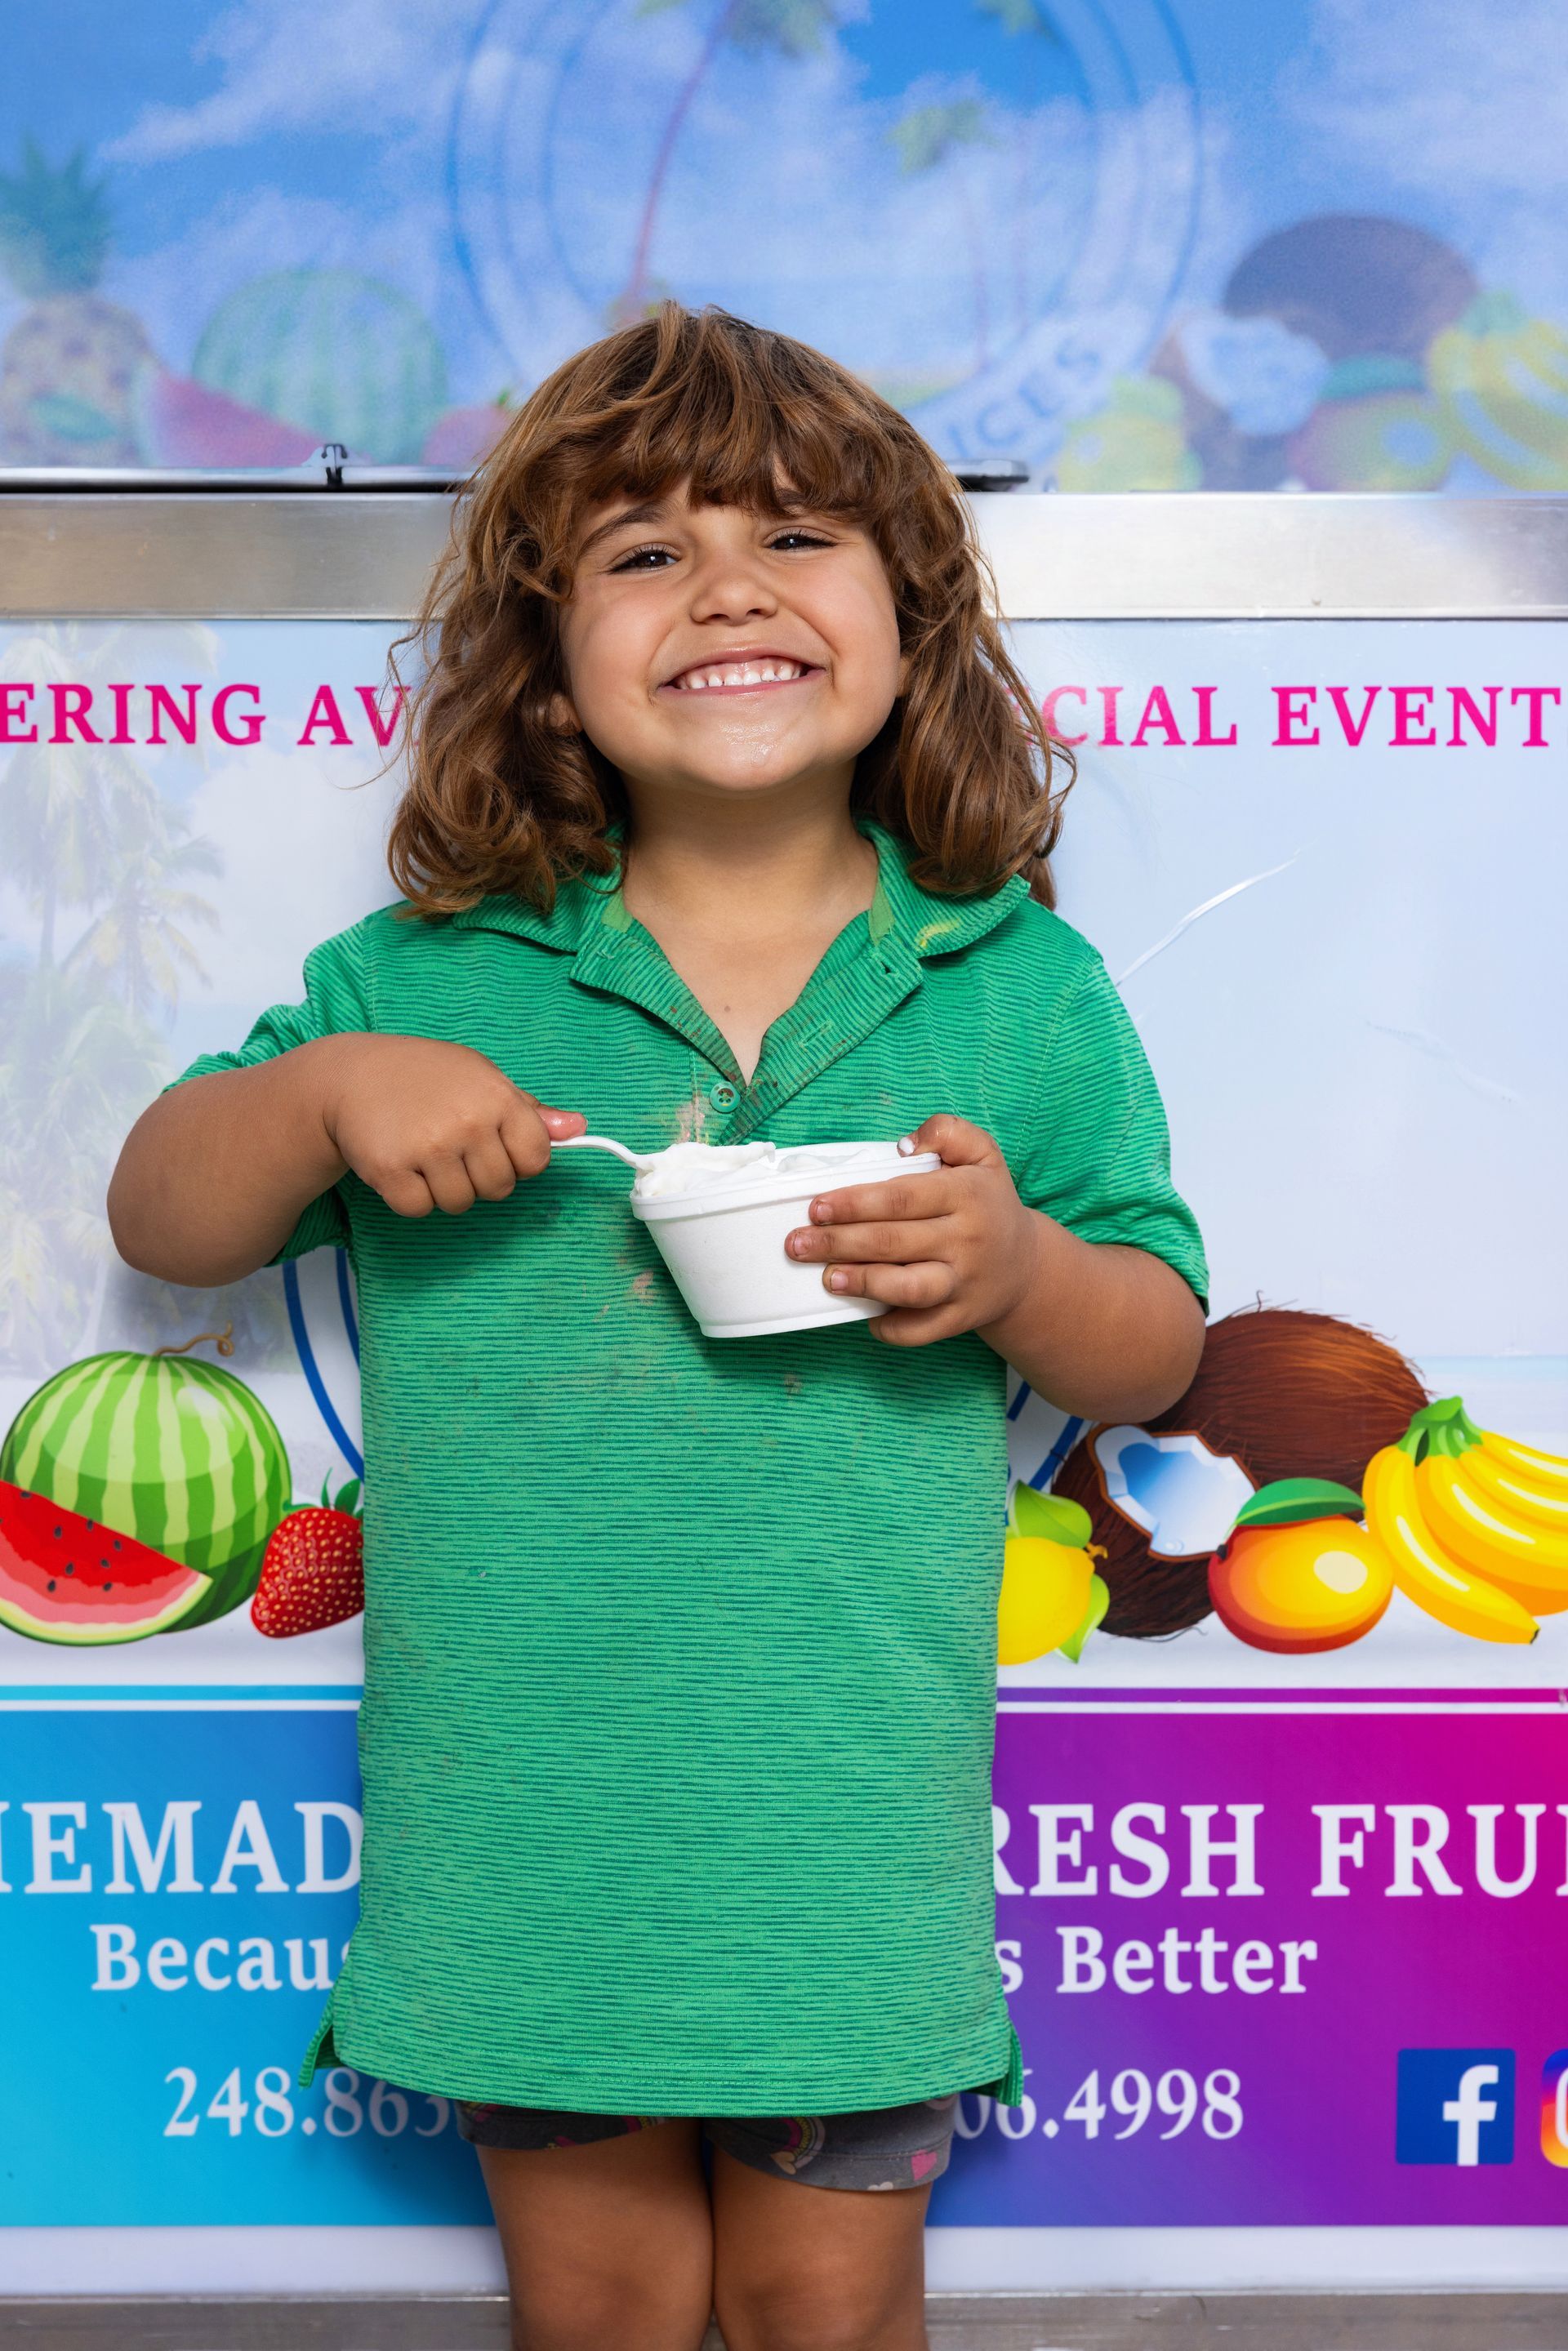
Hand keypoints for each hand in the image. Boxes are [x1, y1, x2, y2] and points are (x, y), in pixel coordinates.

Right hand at [318, 1034, 584, 1216]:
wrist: (349, 1076)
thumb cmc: (424, 1077)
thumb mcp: (480, 1078)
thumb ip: (529, 1110)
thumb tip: (577, 1128)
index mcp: (497, 1097)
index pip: (536, 1159)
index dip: (518, 1161)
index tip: (496, 1147)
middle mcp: (467, 1122)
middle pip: (498, 1188)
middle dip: (479, 1178)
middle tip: (452, 1148)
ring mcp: (428, 1147)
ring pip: (460, 1204)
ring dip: (444, 1189)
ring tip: (425, 1154)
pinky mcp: (391, 1169)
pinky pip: (419, 1209)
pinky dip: (411, 1197)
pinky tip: (401, 1165)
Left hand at [784, 1113, 1040, 1346]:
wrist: (1026, 1265)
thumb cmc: (988, 1203)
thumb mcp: (983, 1154)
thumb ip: (948, 1132)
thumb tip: (903, 1145)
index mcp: (966, 1194)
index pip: (901, 1197)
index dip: (855, 1203)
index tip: (816, 1207)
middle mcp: (966, 1240)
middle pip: (893, 1241)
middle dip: (839, 1243)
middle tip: (797, 1243)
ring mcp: (964, 1283)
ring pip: (908, 1288)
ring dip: (863, 1284)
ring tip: (827, 1279)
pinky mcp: (961, 1318)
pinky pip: (922, 1330)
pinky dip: (892, 1329)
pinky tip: (864, 1316)